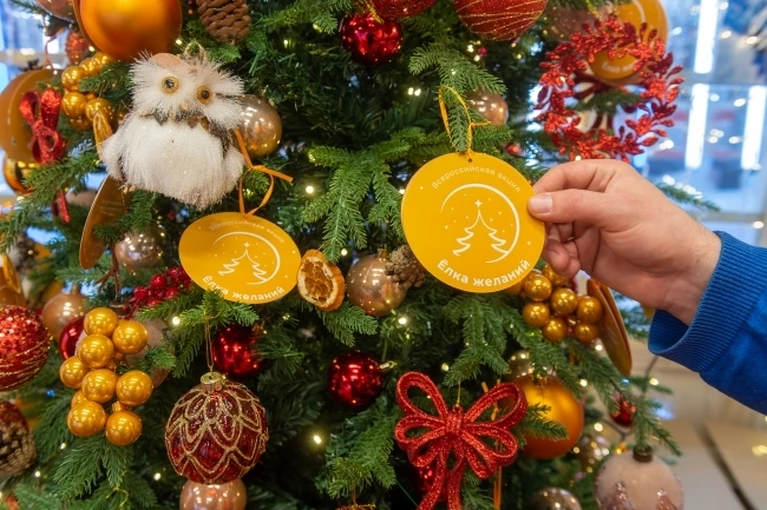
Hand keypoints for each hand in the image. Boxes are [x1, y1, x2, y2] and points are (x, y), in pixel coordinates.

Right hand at [527, 160, 720, 324]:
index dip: (539, 192)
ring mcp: (585, 227)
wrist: (681, 275)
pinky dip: (559, 262)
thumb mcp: (616, 211)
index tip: (524, 211)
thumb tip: (532, 203)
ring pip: (550, 232)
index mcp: (601, 177)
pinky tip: (569, 270)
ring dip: (550, 248)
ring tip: (562, 263)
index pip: (559, 177)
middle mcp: (589, 199)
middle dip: (542, 226)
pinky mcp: (584, 253)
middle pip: (548, 207)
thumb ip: (573, 205)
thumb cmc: (658, 231)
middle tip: (540, 243)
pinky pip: (559, 253)